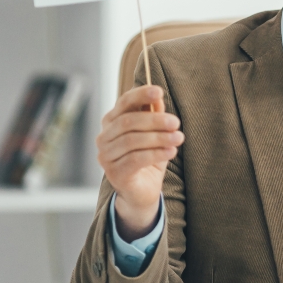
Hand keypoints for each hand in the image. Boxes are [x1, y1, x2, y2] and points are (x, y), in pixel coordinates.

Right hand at [96, 86, 182, 239]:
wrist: (143, 191)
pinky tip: (171, 151)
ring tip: (179, 138)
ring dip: (159, 138)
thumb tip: (158, 98)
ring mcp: (105, 156)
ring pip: (133, 141)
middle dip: (155, 120)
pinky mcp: (114, 173)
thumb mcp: (156, 133)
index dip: (141, 95)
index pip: (124, 103)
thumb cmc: (149, 157)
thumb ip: (154, 115)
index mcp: (112, 122)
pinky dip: (156, 153)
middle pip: (129, 122)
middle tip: (176, 123)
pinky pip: (136, 159)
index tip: (159, 91)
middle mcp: (104, 137)